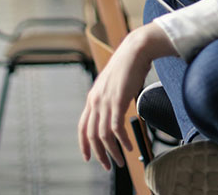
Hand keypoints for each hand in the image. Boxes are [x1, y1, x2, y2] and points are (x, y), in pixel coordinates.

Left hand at [77, 23, 175, 169]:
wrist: (135, 50)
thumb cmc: (128, 66)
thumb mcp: (113, 85)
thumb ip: (110, 98)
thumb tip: (114, 111)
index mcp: (92, 98)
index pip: (82, 126)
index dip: (83, 144)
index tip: (88, 157)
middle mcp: (95, 101)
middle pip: (91, 135)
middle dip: (98, 154)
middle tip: (107, 166)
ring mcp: (105, 101)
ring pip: (103, 135)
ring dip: (111, 151)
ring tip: (120, 161)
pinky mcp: (118, 101)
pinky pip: (117, 128)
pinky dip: (122, 141)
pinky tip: (129, 146)